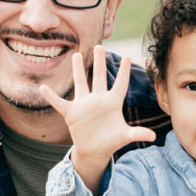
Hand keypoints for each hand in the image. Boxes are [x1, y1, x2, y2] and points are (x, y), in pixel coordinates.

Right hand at [40, 47, 155, 188]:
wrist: (95, 150)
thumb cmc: (111, 140)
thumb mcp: (125, 136)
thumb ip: (138, 133)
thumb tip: (153, 136)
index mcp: (113, 103)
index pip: (120, 84)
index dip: (124, 72)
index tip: (128, 56)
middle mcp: (98, 100)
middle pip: (100, 77)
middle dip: (100, 61)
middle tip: (99, 45)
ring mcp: (84, 105)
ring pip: (81, 83)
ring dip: (78, 70)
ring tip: (75, 55)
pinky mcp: (72, 113)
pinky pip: (59, 103)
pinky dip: (51, 97)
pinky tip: (43, 88)